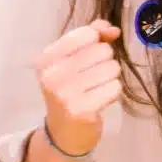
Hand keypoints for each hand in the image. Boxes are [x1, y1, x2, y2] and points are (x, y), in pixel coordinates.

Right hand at [35, 20, 122, 155]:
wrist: (63, 132)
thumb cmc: (71, 89)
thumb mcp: (73, 59)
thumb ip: (93, 37)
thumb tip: (112, 29)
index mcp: (45, 59)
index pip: (87, 34)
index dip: (97, 41)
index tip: (90, 54)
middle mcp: (52, 75)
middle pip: (103, 51)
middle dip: (105, 62)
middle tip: (92, 78)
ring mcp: (65, 94)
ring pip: (112, 68)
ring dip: (110, 77)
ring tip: (95, 88)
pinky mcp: (82, 110)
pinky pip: (115, 87)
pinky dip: (113, 92)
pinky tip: (99, 100)